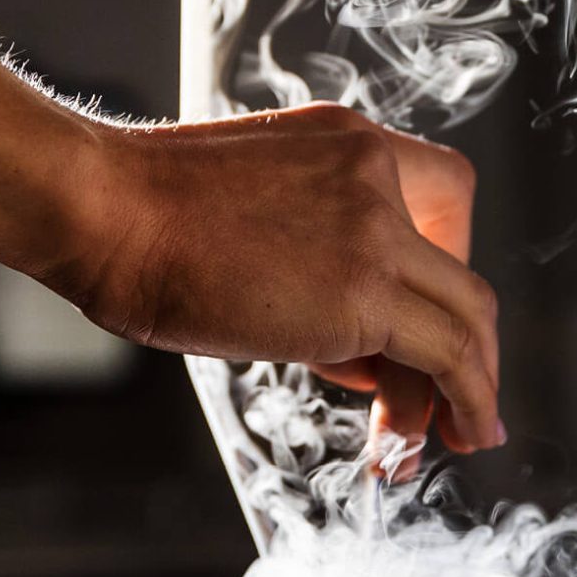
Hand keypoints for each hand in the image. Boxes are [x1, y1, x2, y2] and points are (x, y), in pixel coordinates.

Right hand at [55, 104, 503, 459]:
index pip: (442, 190)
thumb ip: (304, 249)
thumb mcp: (242, 210)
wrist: (107, 210)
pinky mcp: (365, 293)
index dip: (446, 257)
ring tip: (456, 435)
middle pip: (459, 266)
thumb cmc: (137, 219)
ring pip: (466, 315)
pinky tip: (461, 434)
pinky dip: (468, 399)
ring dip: (469, 384)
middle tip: (453, 393)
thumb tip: (343, 338)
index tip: (417, 314)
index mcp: (344, 142)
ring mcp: (375, 230)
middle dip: (464, 339)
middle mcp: (374, 173)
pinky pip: (449, 355)